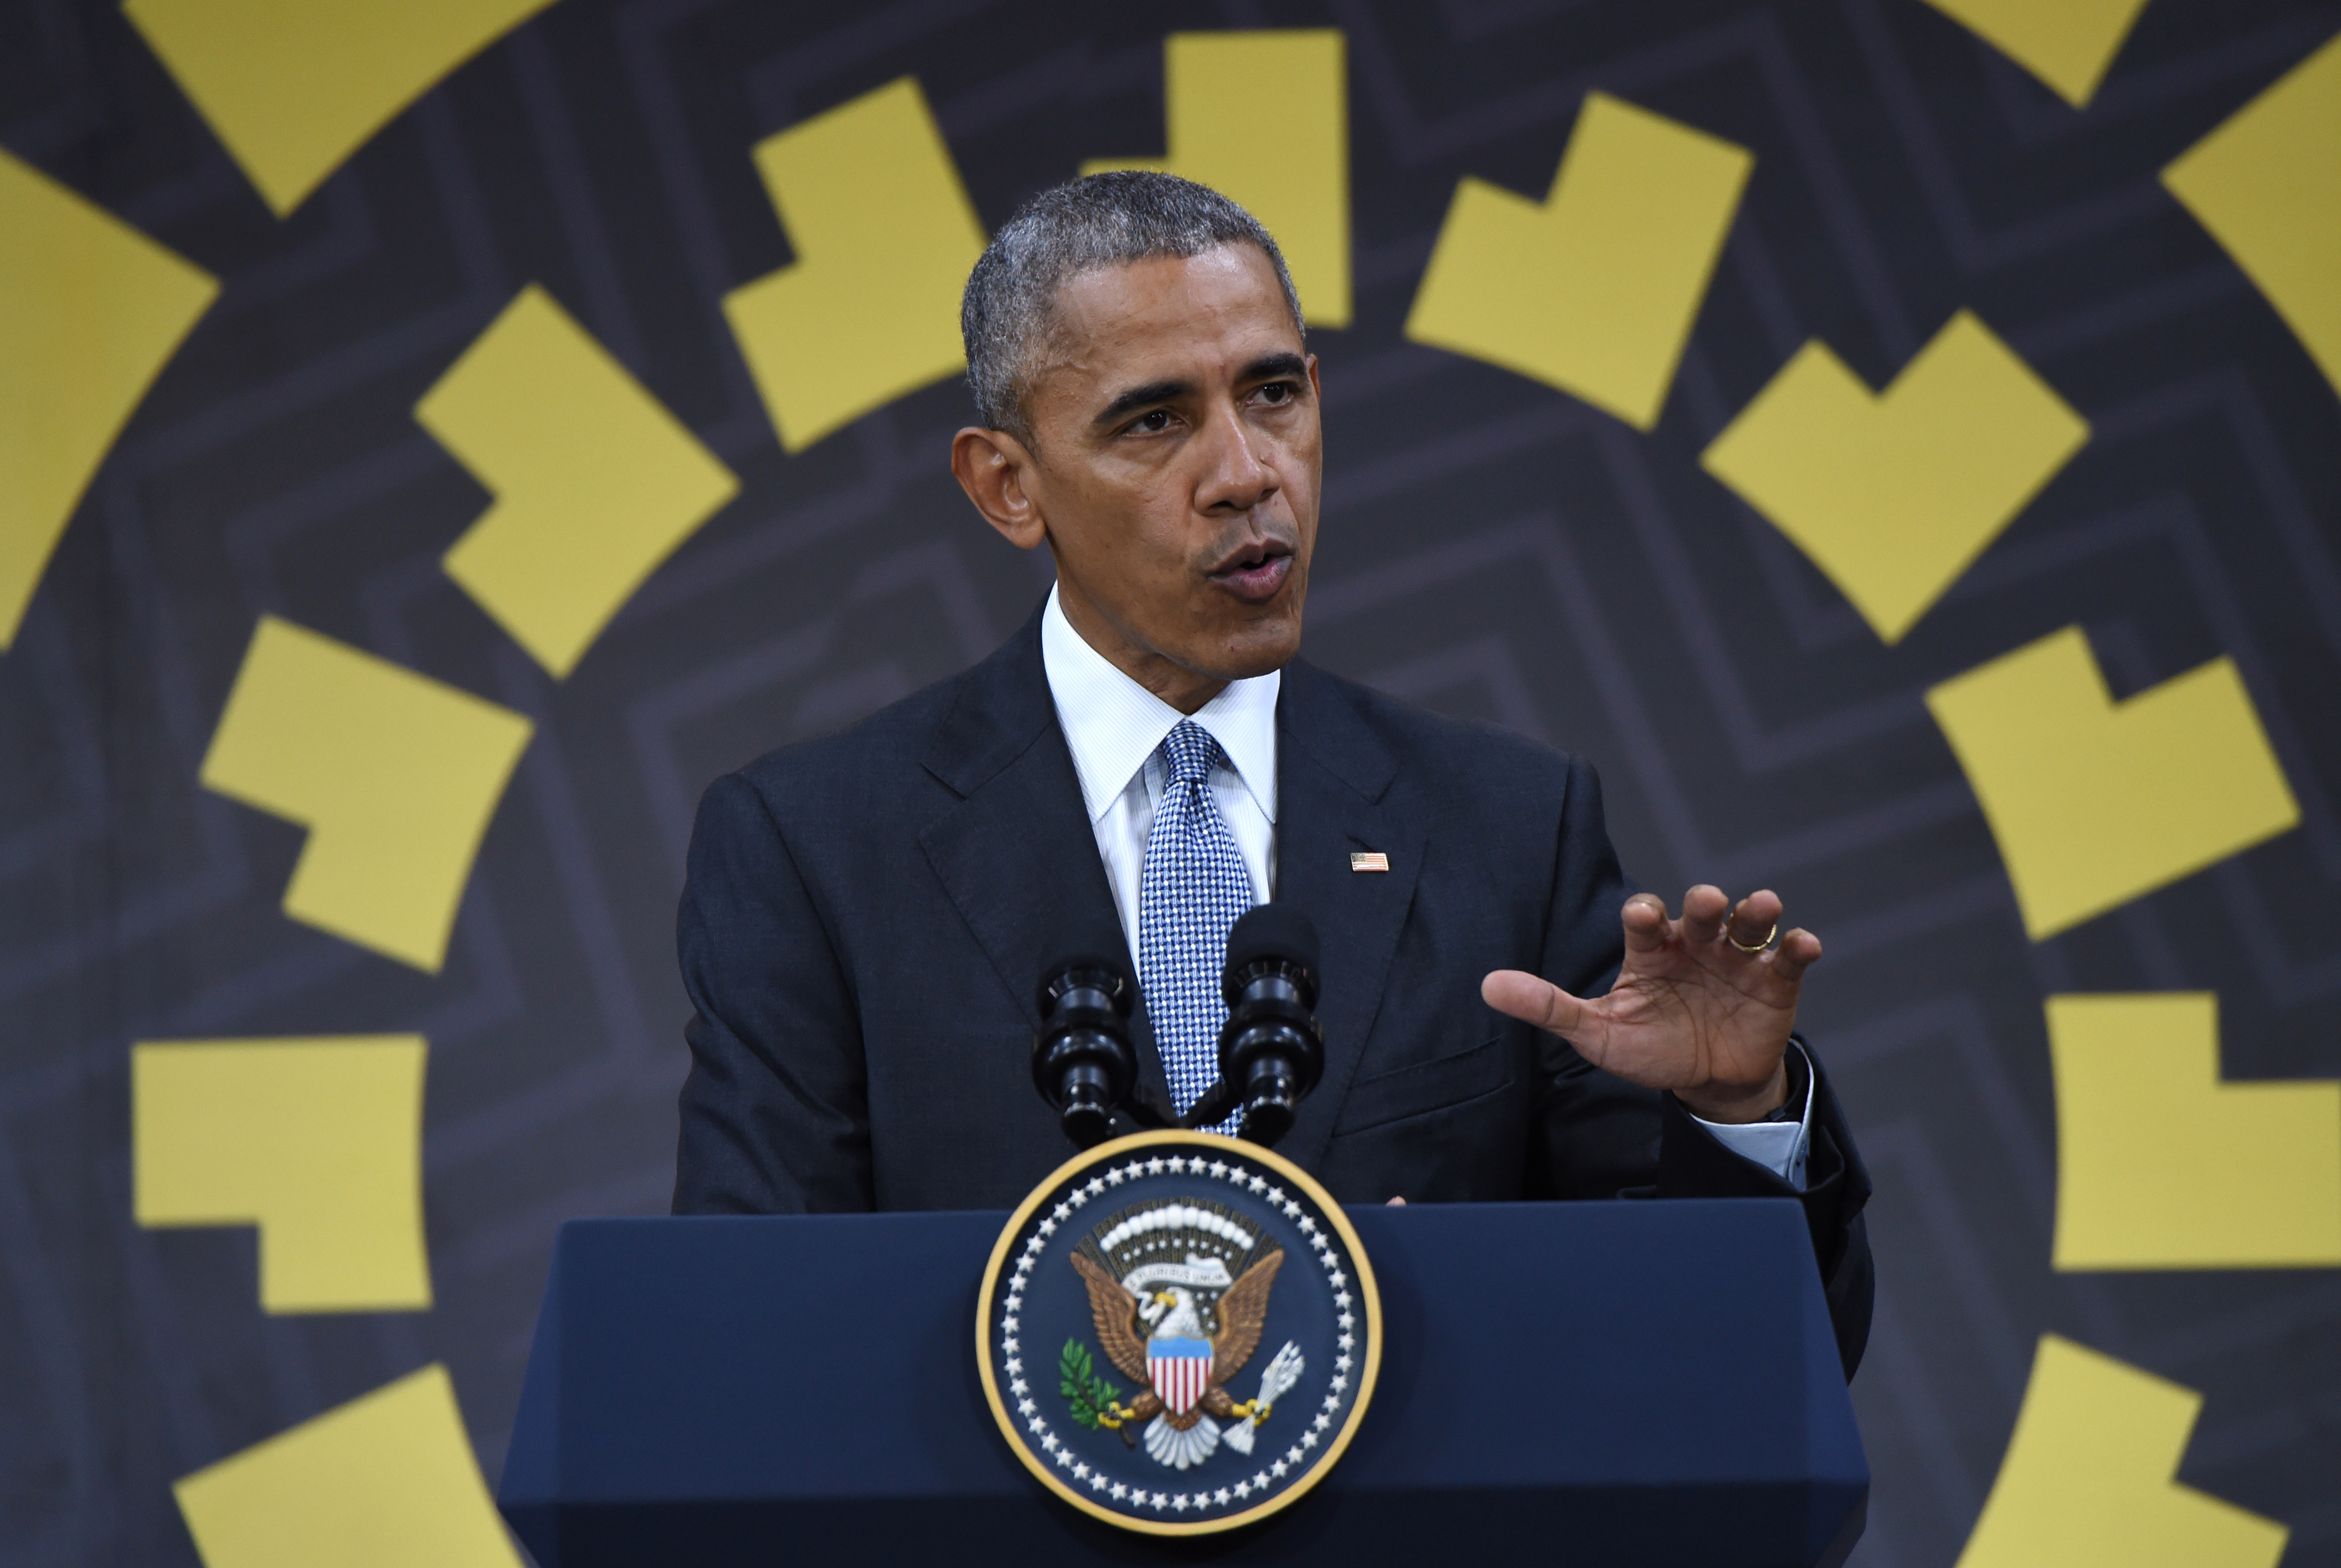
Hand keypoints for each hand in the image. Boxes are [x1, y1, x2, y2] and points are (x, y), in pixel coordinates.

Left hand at [1481, 886, 1819, 1122]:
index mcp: (1650, 950)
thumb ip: (1548, 1007)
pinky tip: (1802, 944)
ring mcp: (1736, 960)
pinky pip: (1787, 957)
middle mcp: (1693, 945)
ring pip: (1747, 924)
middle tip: (1704, 903)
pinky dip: (1796, 947)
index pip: (1643, 921)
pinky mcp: (1774, 982)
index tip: (1642, 916)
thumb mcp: (1597, 1032)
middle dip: (1701, 905)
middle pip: (1697, 914)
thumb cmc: (1648, 1047)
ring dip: (1754, 912)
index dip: (1643, 915)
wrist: (1705, 1083)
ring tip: (1762, 906)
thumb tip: (1488, 986)